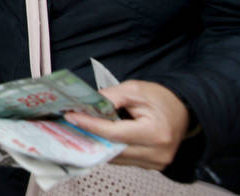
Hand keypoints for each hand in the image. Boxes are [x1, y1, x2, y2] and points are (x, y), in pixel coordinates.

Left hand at [63, 80, 190, 170]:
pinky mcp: (151, 165)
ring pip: (116, 157)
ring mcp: (155, 163)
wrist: (184, 110)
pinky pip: (123, 159)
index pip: (114, 133)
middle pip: (113, 149)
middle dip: (90, 135)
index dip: (90, 125)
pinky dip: (109, 148)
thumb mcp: (134, 90)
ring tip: (81, 127)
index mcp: (156, 132)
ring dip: (98, 143)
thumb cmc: (162, 99)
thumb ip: (110, 97)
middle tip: (70, 122)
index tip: (72, 117)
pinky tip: (98, 136)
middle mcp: (157, 153)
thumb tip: (87, 106)